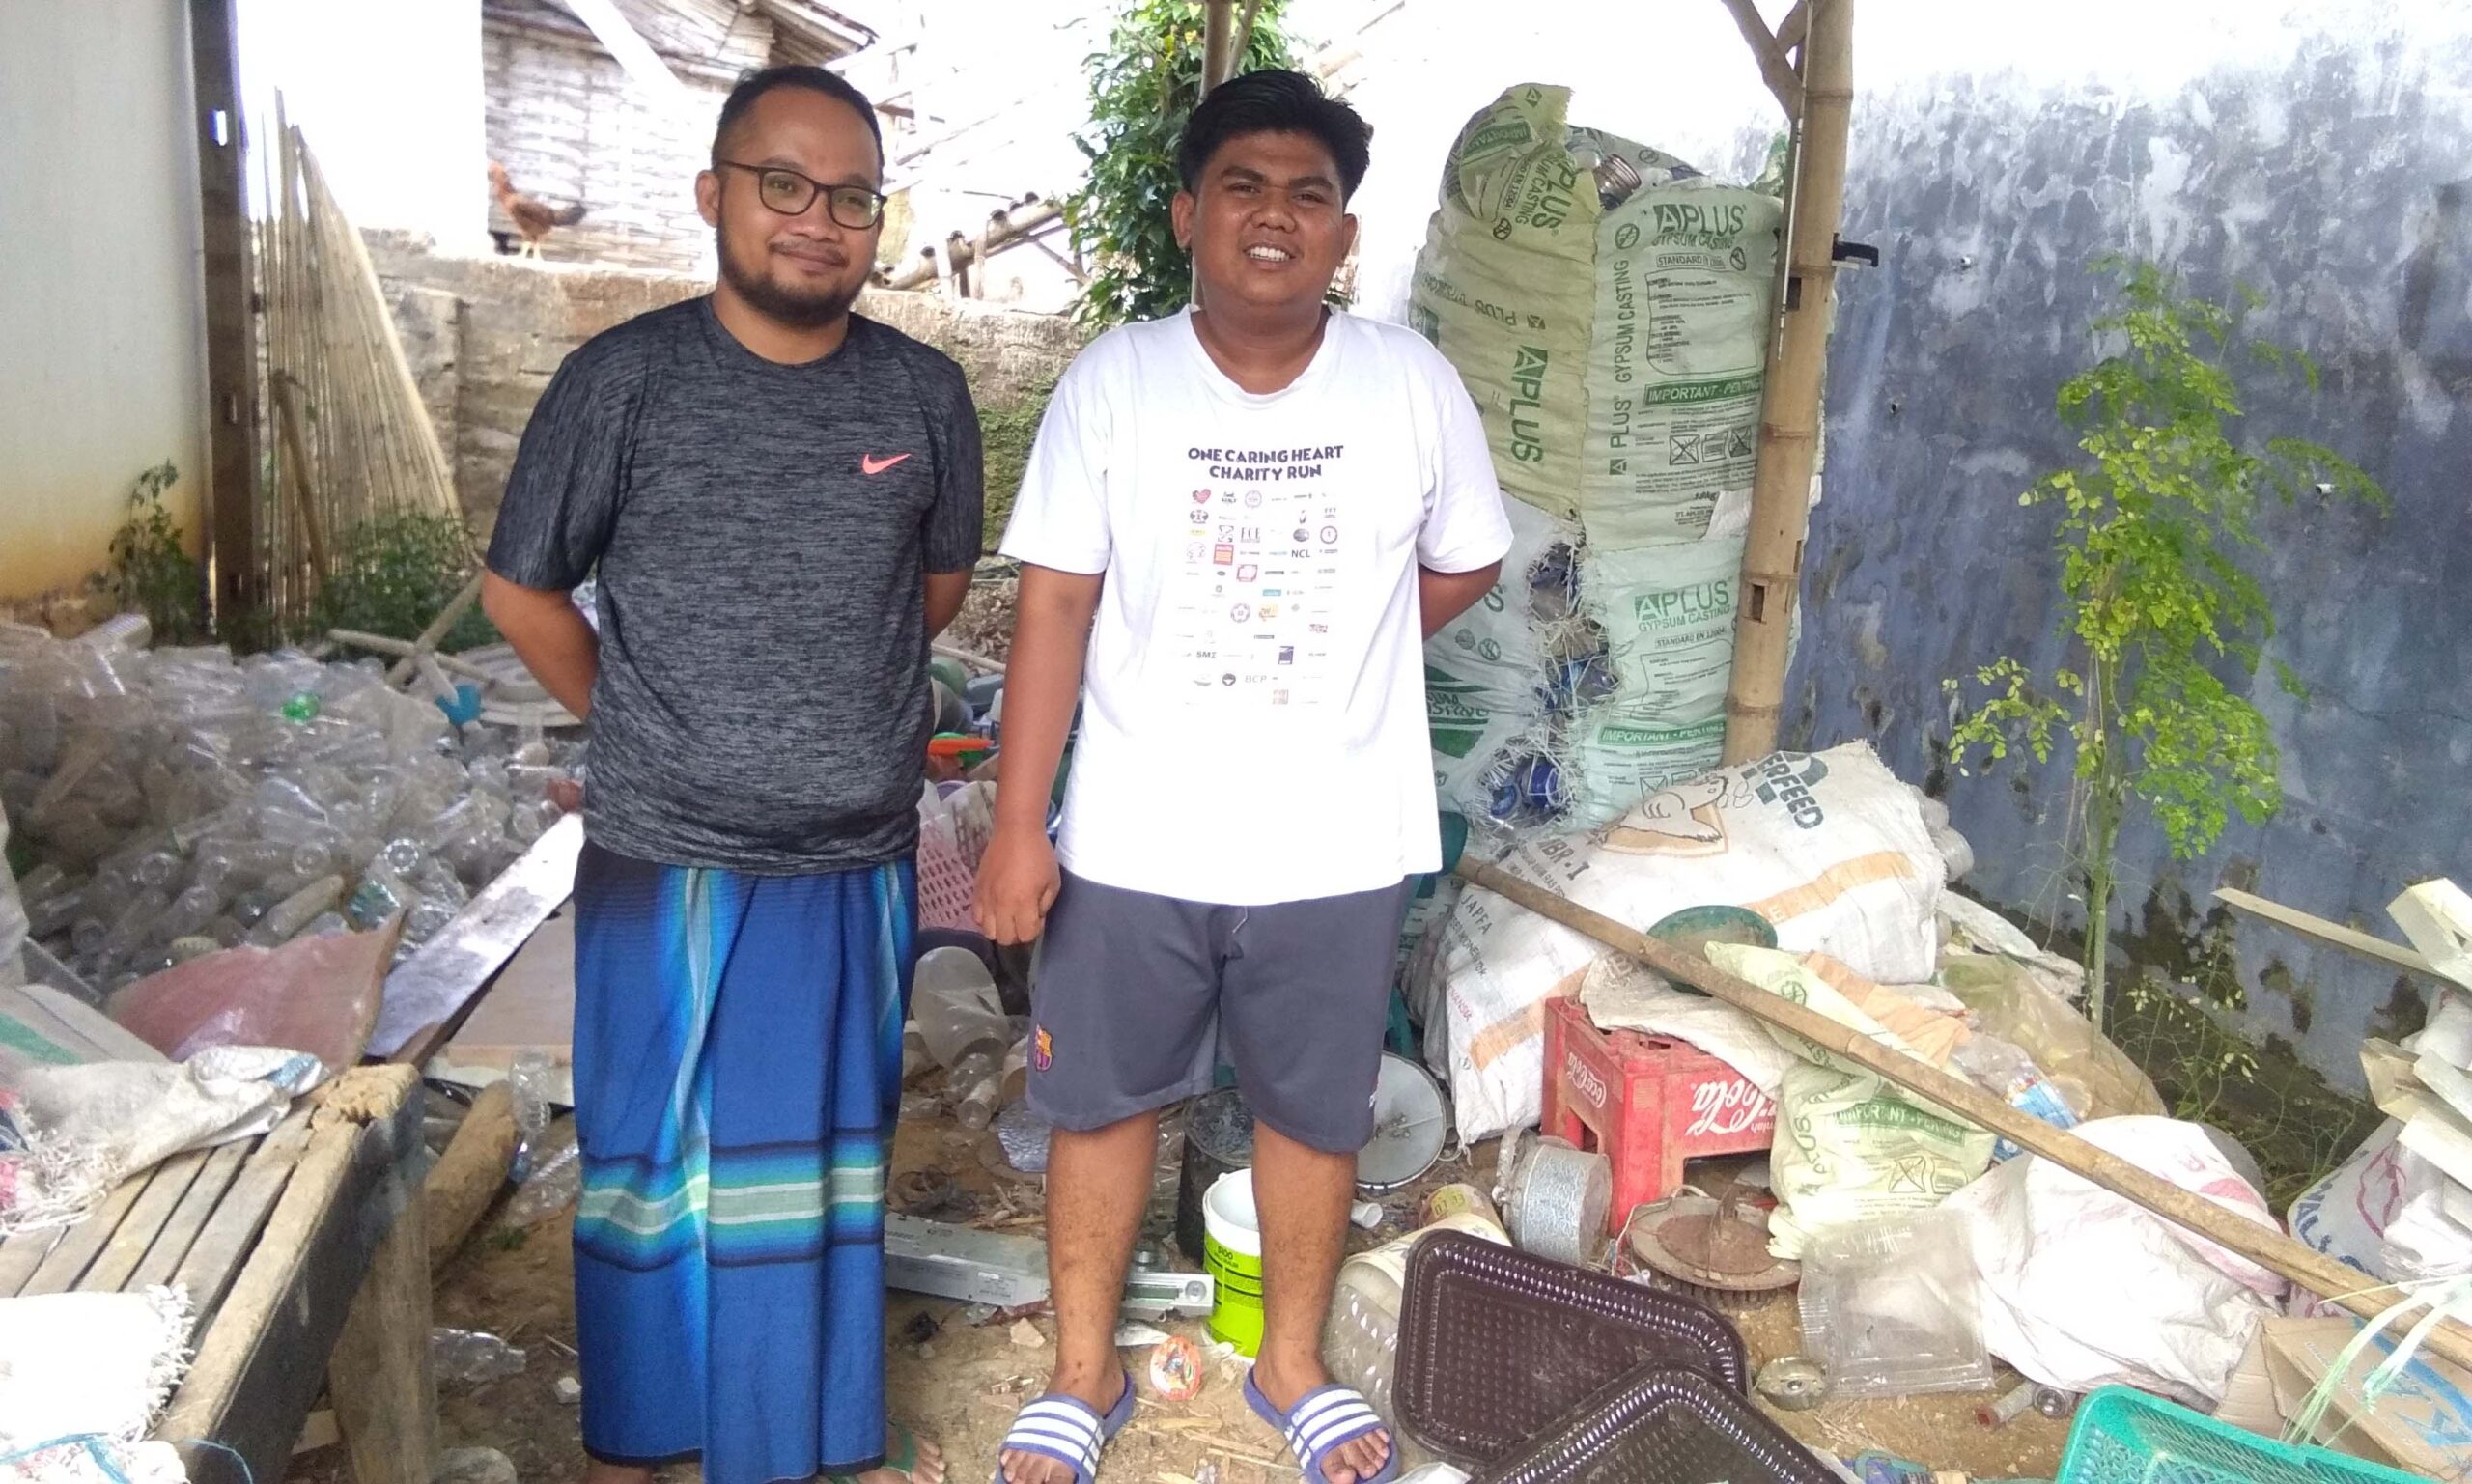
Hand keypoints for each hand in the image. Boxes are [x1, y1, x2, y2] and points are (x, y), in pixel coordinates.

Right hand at [974, 824, 1059, 945]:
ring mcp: (986, 898)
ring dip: (1000, 928)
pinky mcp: (976, 890)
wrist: (1016, 831)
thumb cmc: (1039, 855)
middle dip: (1017, 933)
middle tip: (1023, 918)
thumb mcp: (1053, 882)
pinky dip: (986, 918)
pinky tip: (995, 908)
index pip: (1025, 936)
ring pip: (988, 931)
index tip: (1037, 917)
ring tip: (1008, 915)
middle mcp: (1001, 905)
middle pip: (1004, 939)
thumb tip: (1035, 918)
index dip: (1034, 930)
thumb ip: (1044, 905)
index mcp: (1023, 903)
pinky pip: (975, 916)